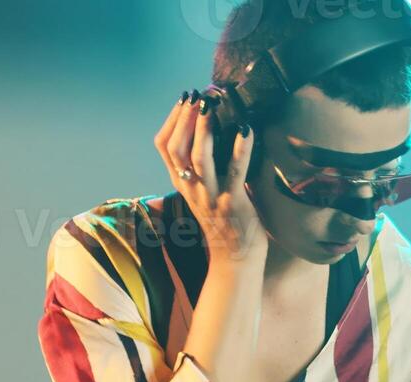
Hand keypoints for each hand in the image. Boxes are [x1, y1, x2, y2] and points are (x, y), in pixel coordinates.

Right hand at [154, 91, 264, 264]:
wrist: (236, 257)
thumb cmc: (224, 218)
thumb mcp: (202, 190)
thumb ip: (199, 166)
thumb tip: (206, 128)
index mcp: (182, 183)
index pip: (165, 147)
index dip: (172, 120)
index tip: (183, 99)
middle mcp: (192, 189)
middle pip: (177, 150)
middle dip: (184, 119)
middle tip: (195, 95)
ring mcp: (211, 197)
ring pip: (199, 159)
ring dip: (203, 129)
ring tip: (210, 105)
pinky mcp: (233, 204)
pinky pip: (235, 173)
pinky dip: (240, 149)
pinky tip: (245, 129)